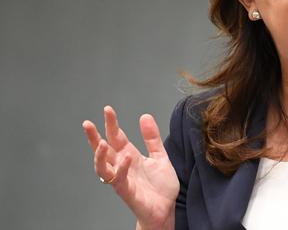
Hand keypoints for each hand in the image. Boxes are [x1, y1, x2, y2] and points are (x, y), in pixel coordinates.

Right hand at [82, 106, 178, 229]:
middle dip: (93, 137)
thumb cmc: (160, 187)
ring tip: (101, 142)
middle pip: (103, 150)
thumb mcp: (160, 156)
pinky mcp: (127, 191)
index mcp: (129, 156)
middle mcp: (122, 166)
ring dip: (99, 155)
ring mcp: (122, 179)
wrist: (166, 210)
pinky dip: (121, 168)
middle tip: (88, 124)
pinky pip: (118, 180)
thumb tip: (144, 116)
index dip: (111, 124)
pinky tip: (126, 158)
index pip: (116, 137)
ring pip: (102, 167)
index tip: (107, 109)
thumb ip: (152, 138)